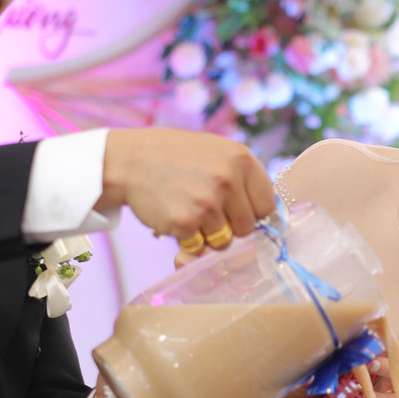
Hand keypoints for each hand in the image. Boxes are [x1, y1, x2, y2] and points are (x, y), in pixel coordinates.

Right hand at [101, 128, 274, 244]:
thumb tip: (265, 213)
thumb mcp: (217, 151)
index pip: (267, 205)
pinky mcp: (186, 222)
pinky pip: (197, 246)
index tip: (239, 212)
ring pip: (222, 240)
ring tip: (188, 208)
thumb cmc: (175, 156)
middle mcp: (228, 180)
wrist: (131, 160)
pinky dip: (186, 238)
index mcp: (241, 159)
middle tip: (205, 208)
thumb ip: (242, 177)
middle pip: (246, 227)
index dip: (253, 213)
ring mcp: (207, 203)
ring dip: (206, 233)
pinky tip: (174, 214)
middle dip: (229, 226)